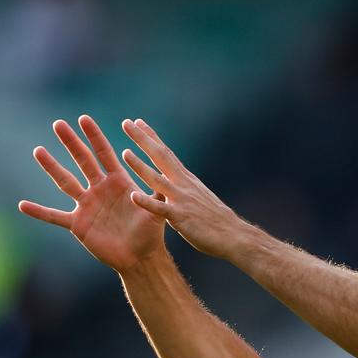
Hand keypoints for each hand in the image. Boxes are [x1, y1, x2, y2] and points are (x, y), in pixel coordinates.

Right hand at [19, 115, 164, 272]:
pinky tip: (23, 205)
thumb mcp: (156, 208)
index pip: (104, 153)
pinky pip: (55, 216)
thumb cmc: (150, 232)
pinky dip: (39, 212)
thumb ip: (157, 190)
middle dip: (71, 142)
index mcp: (117, 181)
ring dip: (51, 167)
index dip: (94, 136)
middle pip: (82, 161)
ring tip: (38, 150)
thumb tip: (164, 172)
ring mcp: (87, 206)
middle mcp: (99, 189)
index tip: (83, 118)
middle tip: (58, 123)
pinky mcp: (78, 224)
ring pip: (65, 182)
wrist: (140, 257)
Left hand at [119, 118, 249, 260]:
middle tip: (127, 123)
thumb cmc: (215, 219)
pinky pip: (160, 209)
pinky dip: (146, 202)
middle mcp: (183, 184)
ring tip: (124, 152)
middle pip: (161, 156)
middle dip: (143, 140)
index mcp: (186, 179)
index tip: (139, 122)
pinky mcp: (181, 217)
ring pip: (157, 179)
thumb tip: (170, 184)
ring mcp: (182, 199)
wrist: (233, 235)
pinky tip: (133, 196)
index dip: (152, 137)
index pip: (166, 153)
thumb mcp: (197, 197)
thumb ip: (182, 189)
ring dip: (140, 166)